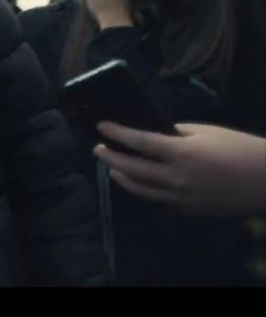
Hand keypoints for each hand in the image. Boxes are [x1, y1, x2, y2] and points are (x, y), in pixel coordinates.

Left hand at [93, 121, 265, 215]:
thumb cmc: (240, 149)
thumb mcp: (207, 132)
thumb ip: (177, 133)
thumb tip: (156, 133)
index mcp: (181, 153)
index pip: (139, 142)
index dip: (118, 133)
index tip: (102, 126)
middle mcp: (176, 178)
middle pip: (133, 169)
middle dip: (111, 157)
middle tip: (98, 148)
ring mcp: (181, 198)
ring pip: (141, 190)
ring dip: (123, 178)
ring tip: (113, 169)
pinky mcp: (189, 211)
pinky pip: (159, 202)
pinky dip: (146, 192)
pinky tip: (140, 185)